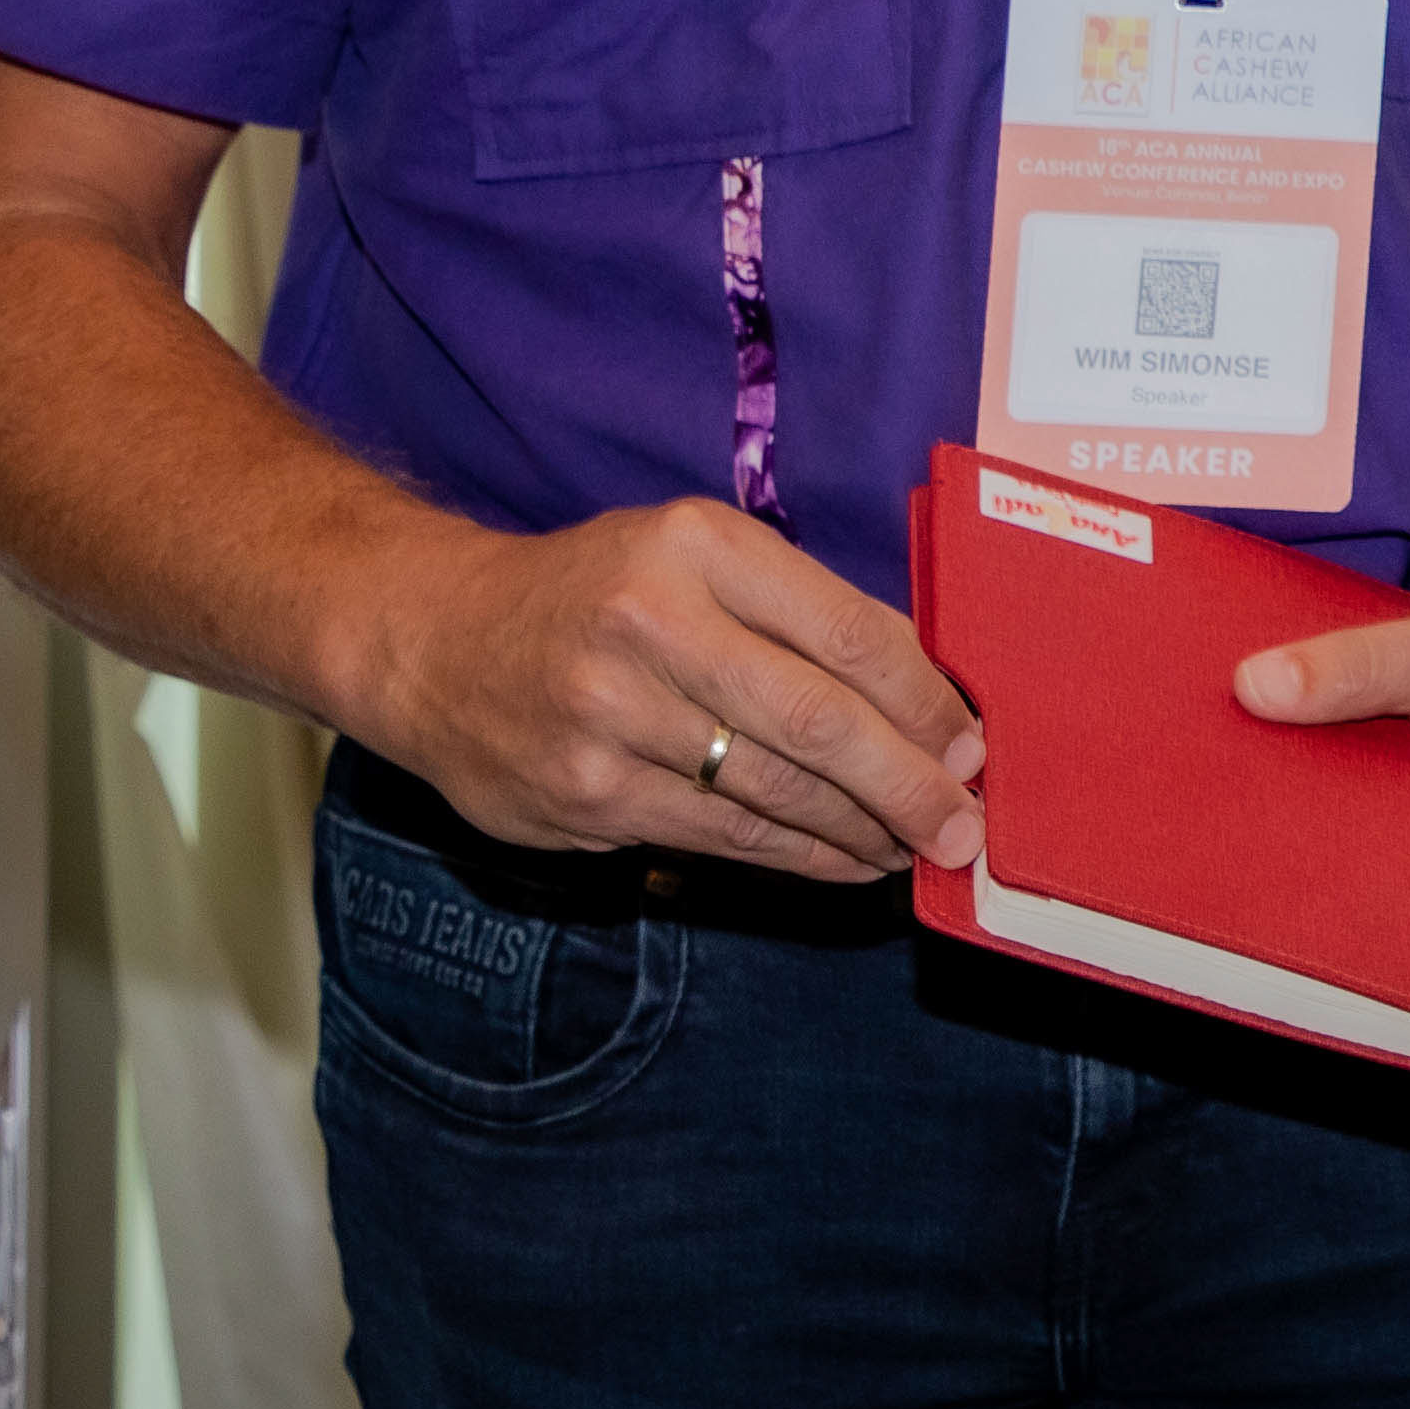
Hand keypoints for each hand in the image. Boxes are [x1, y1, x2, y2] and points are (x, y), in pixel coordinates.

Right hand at [345, 497, 986, 883]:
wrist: (435, 640)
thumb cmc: (596, 592)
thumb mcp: (694, 556)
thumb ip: (797, 609)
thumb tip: (925, 693)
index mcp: (697, 547)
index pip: (847, 631)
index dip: (924, 699)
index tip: (974, 741)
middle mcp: (653, 627)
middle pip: (819, 724)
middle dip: (911, 784)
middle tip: (967, 824)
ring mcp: (610, 719)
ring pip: (775, 792)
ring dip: (863, 831)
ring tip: (916, 847)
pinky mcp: (585, 797)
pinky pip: (722, 835)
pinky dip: (799, 854)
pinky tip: (846, 861)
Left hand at [1241, 582, 1409, 921]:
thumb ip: (1361, 668)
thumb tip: (1254, 686)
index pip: (1345, 882)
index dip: (1281, 835)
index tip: (1223, 789)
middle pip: (1331, 858)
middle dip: (1279, 804)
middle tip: (1216, 754)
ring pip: (1333, 822)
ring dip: (1294, 776)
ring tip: (1235, 738)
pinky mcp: (1409, 806)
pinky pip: (1345, 791)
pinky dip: (1318, 756)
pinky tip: (1280, 725)